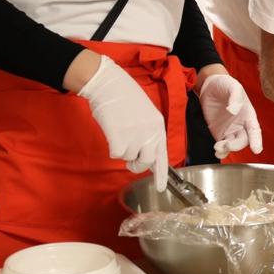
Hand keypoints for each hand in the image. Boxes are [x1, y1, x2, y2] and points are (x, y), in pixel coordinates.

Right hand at [78, 55, 168, 190]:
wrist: (110, 84)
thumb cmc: (126, 99)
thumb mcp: (146, 115)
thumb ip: (148, 133)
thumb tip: (145, 154)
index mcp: (158, 127)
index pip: (162, 155)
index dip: (161, 174)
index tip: (161, 188)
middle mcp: (150, 132)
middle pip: (146, 162)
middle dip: (136, 164)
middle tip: (129, 159)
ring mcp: (136, 135)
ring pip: (128, 157)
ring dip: (122, 150)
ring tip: (119, 132)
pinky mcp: (120, 136)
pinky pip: (116, 154)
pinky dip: (112, 148)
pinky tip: (112, 133)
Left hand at [198, 74, 262, 158]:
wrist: (210, 86)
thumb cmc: (225, 84)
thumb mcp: (232, 86)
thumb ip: (235, 97)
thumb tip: (233, 110)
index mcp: (248, 115)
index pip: (254, 130)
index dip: (256, 140)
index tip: (256, 150)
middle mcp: (241, 125)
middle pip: (244, 141)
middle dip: (237, 145)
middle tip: (226, 144)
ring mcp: (230, 130)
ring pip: (233, 146)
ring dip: (227, 150)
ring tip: (218, 146)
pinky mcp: (219, 133)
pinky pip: (222, 146)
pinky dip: (221, 152)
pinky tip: (217, 151)